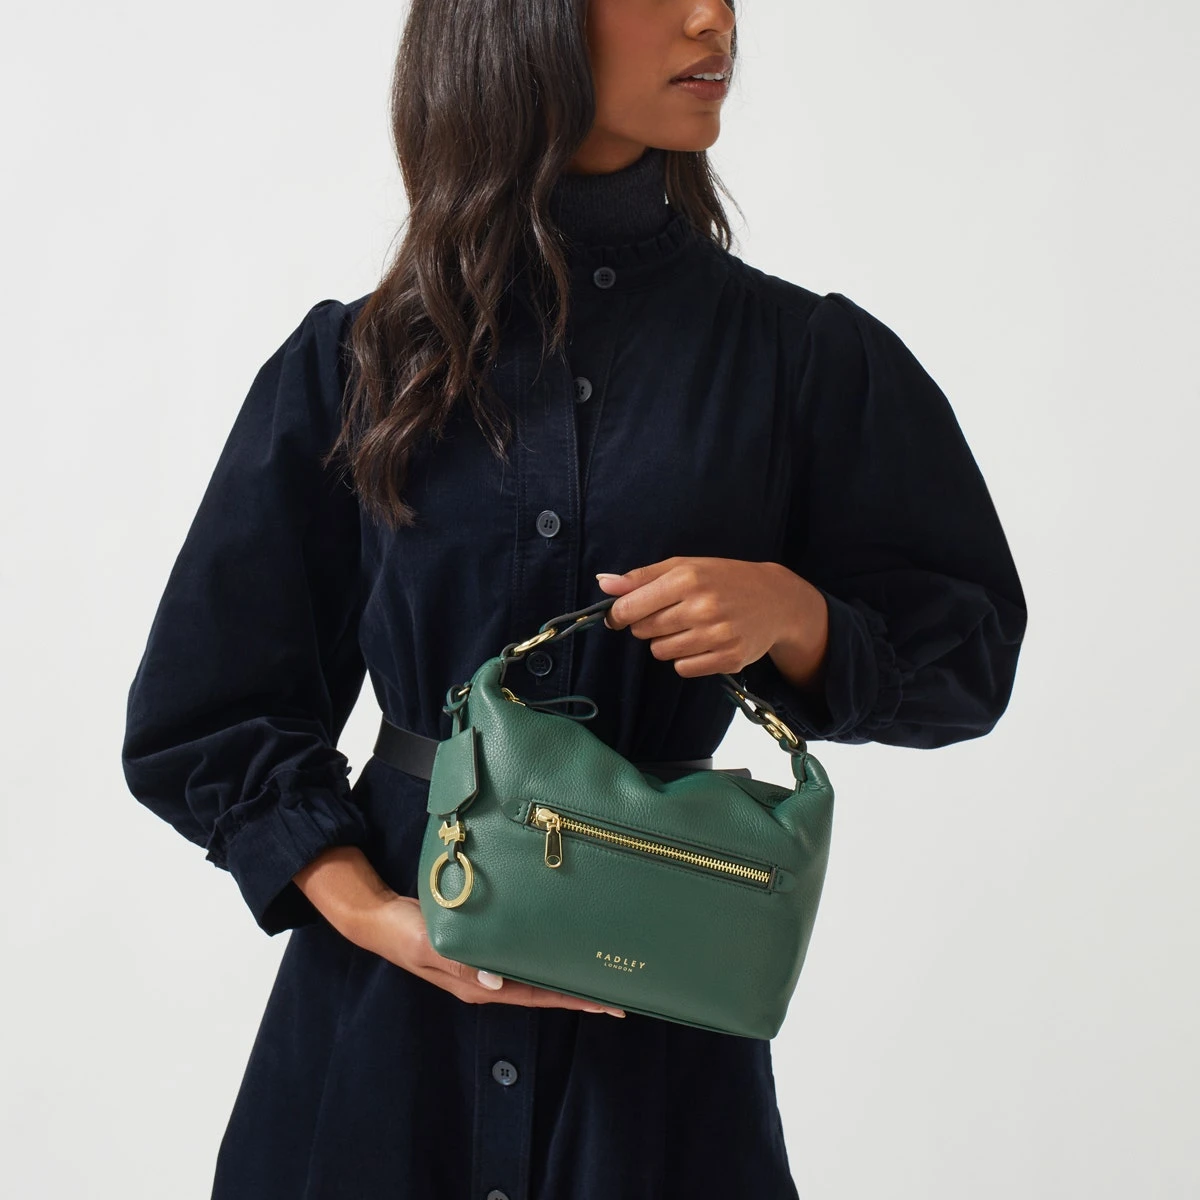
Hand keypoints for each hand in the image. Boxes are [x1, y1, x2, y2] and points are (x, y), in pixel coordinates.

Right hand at [295, 848, 625, 1016]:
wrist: (375, 913)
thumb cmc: (402, 929)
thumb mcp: (429, 947)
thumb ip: (461, 964)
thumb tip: (496, 982)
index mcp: (478, 987)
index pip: (537, 995)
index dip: (573, 998)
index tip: (609, 1000)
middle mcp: (485, 979)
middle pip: (541, 986)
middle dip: (578, 987)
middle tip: (618, 982)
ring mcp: (481, 963)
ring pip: (532, 968)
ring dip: (562, 966)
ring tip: (596, 960)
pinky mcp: (478, 942)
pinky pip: (519, 949)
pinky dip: (542, 946)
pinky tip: (557, 935)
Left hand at [595, 556, 827, 687]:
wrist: (776, 600)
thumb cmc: (723, 579)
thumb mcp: (684, 566)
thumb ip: (641, 577)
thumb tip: (602, 583)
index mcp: (687, 578)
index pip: (630, 607)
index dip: (617, 614)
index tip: (619, 616)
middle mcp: (703, 606)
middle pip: (643, 631)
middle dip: (648, 625)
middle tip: (671, 614)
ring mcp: (718, 635)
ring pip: (661, 652)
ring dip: (667, 643)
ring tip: (689, 627)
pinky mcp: (729, 658)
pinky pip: (683, 668)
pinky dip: (686, 659)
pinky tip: (703, 642)